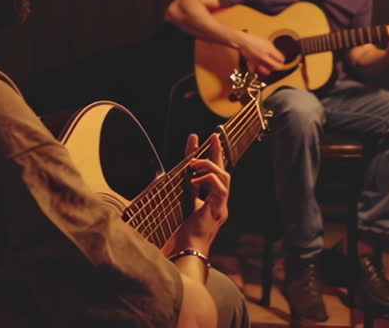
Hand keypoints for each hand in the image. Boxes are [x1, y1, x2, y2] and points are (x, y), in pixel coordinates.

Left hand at [163, 133, 230, 256]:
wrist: (183, 252)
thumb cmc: (178, 234)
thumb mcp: (178, 205)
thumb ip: (178, 190)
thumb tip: (164, 175)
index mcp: (209, 203)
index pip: (211, 175)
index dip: (207, 157)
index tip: (199, 139)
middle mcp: (218, 204)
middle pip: (223, 172)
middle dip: (218, 153)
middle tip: (213, 136)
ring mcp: (220, 207)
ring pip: (225, 178)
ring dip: (211, 165)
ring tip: (195, 162)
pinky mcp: (218, 211)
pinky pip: (221, 188)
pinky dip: (208, 179)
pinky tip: (194, 178)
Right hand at [235, 32, 285, 75]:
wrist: (243, 41)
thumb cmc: (254, 39)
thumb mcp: (267, 41)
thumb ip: (273, 49)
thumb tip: (277, 54)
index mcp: (268, 50)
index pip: (281, 58)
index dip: (282, 59)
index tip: (281, 58)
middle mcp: (264, 57)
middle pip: (277, 67)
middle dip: (279, 66)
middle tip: (279, 64)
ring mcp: (258, 62)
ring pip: (267, 72)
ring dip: (270, 70)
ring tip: (271, 67)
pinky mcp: (252, 64)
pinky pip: (257, 71)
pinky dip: (260, 70)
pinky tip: (261, 67)